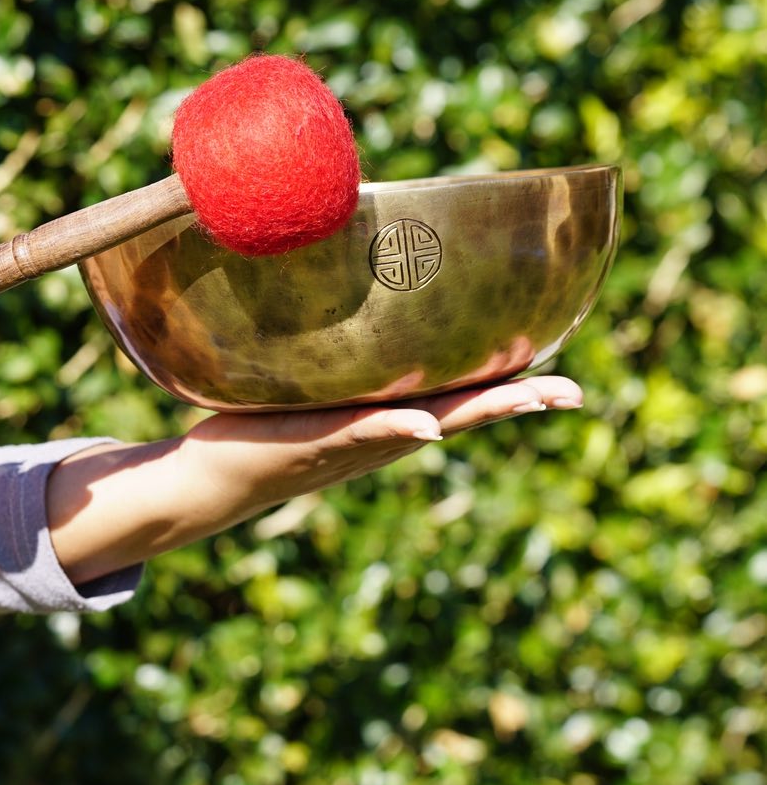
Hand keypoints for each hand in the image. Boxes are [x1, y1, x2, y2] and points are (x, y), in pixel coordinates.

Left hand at [46, 375, 581, 585]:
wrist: (212, 480)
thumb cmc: (260, 426)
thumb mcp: (312, 388)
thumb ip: (341, 361)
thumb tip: (351, 304)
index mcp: (387, 416)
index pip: (459, 395)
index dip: (511, 384)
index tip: (561, 373)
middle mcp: (381, 435)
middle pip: (461, 412)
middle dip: (516, 401)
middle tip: (572, 394)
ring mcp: (353, 442)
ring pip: (426, 425)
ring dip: (475, 413)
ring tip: (526, 399)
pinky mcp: (314, 442)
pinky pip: (361, 434)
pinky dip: (395, 430)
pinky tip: (427, 426)